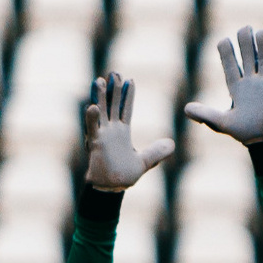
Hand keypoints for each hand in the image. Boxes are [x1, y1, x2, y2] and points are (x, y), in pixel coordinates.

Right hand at [84, 74, 175, 189]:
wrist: (111, 189)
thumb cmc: (124, 176)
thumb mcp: (145, 162)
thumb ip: (156, 152)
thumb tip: (171, 144)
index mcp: (122, 132)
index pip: (126, 109)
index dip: (128, 95)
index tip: (130, 80)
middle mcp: (111, 131)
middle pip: (113, 105)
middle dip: (114, 90)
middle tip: (114, 73)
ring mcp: (102, 136)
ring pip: (101, 112)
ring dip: (100, 97)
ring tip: (100, 80)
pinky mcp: (95, 145)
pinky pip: (92, 129)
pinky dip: (91, 118)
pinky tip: (92, 106)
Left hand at [183, 27, 262, 143]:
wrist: (262, 139)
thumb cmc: (241, 130)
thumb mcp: (220, 123)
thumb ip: (205, 115)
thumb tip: (186, 110)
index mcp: (235, 85)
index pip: (230, 64)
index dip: (226, 52)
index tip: (223, 41)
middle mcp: (250, 80)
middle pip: (248, 55)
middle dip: (246, 42)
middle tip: (244, 28)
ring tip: (261, 32)